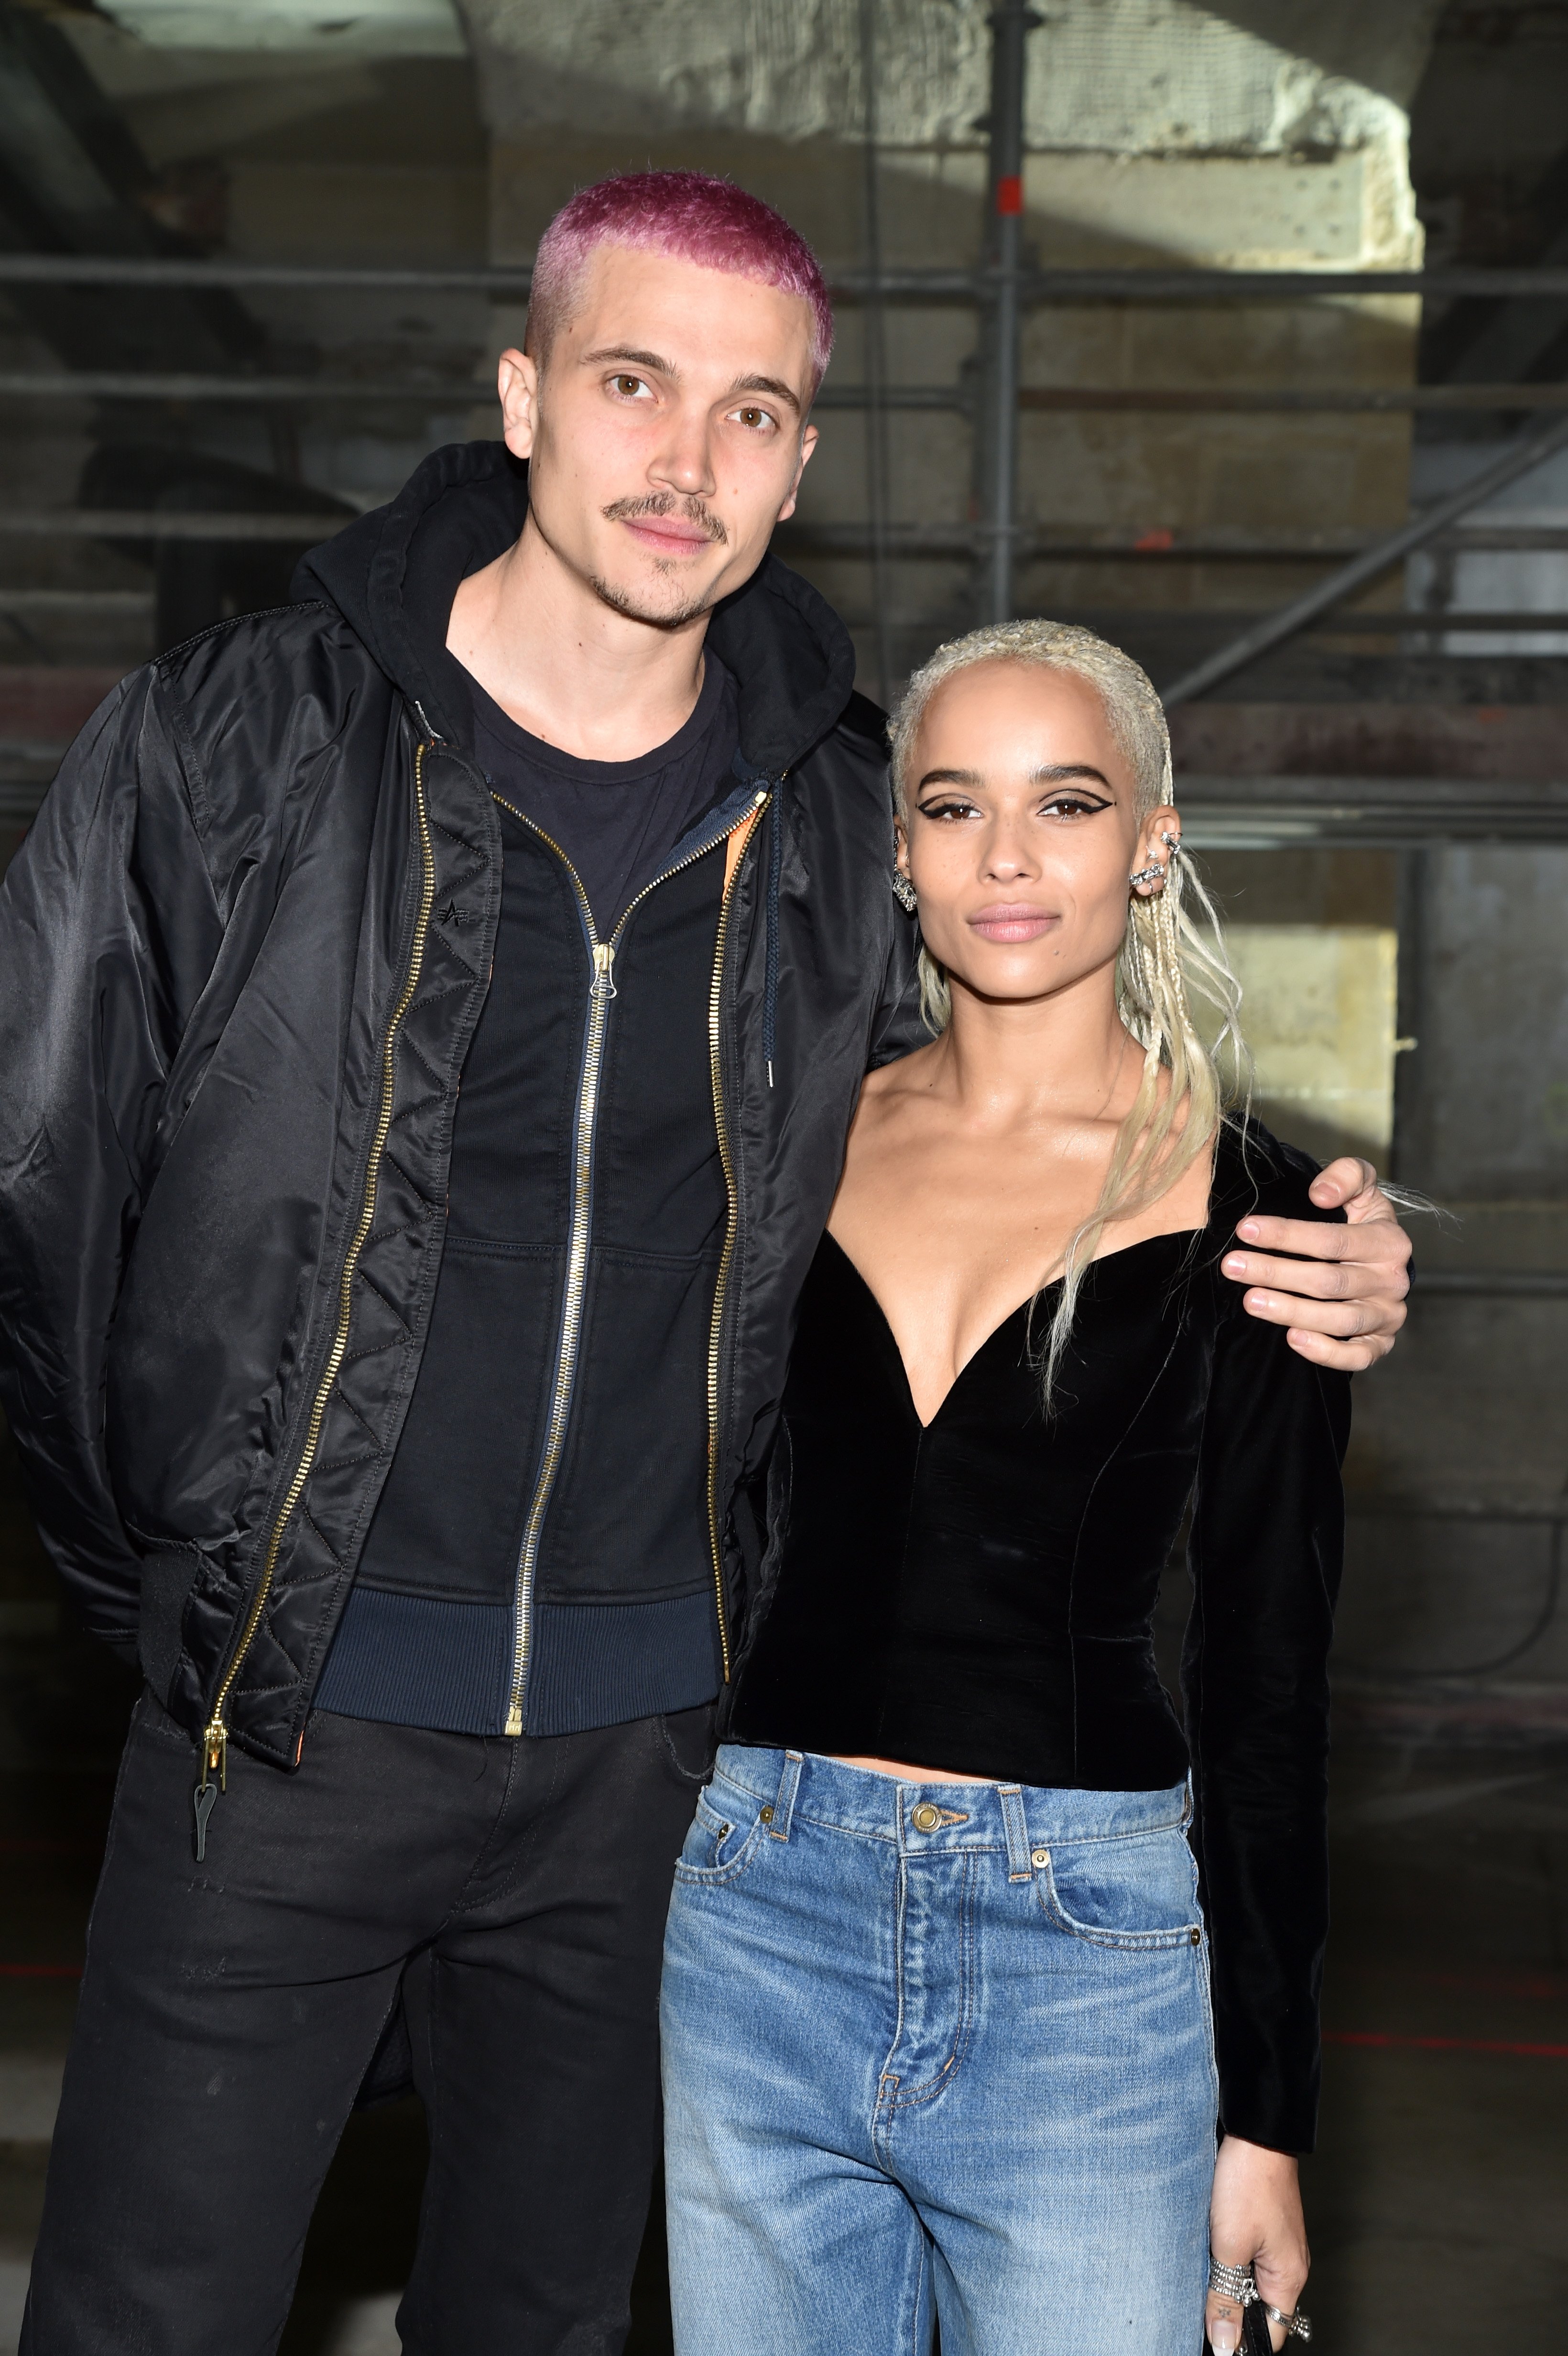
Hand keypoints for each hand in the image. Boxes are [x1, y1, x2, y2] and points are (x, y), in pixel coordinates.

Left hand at [1207, 2134, 1308, 2354]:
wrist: (1256, 2133)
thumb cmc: (1249, 2183)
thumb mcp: (1229, 2246)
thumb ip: (1225, 2297)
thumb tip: (1224, 2344)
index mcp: (1288, 2279)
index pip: (1270, 2333)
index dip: (1241, 2340)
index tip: (1212, 2334)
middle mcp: (1288, 2267)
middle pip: (1260, 2310)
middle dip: (1231, 2310)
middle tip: (1200, 2301)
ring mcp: (1278, 2246)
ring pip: (1250, 2282)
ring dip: (1226, 2282)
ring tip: (1202, 2270)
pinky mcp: (1264, 2227)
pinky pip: (1247, 2258)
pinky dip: (1227, 2259)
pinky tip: (1207, 2249)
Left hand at [1222, 1154, 1410, 1370]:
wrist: (1385, 1262)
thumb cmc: (1362, 1223)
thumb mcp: (1363, 1188)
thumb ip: (1347, 1175)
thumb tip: (1320, 1194)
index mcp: (1388, 1242)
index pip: (1333, 1240)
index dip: (1287, 1235)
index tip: (1245, 1230)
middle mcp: (1392, 1281)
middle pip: (1328, 1281)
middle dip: (1276, 1273)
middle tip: (1232, 1267)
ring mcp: (1387, 1315)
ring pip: (1338, 1319)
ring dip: (1291, 1312)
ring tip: (1250, 1301)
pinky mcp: (1381, 1343)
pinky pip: (1357, 1356)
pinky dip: (1326, 1352)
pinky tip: (1292, 1339)